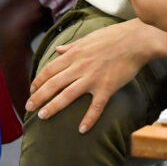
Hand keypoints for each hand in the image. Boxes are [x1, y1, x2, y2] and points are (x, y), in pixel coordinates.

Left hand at [26, 19, 154, 132]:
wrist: (137, 40)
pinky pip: (96, 106)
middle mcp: (80, 67)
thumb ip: (71, 46)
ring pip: (67, 95)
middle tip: (29, 108)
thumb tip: (57, 49)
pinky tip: (82, 129)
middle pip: (53, 84)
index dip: (38, 82)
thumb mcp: (89, 38)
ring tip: (42, 116)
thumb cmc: (114, 36)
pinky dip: (89, 119)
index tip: (32, 91)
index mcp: (75, 54)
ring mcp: (93, 78)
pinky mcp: (107, 87)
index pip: (49, 70)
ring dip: (53, 107)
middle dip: (39, 97)